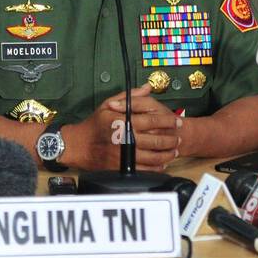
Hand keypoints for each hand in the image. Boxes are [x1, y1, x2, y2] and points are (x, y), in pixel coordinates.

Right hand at [62, 85, 181, 170]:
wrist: (78, 145)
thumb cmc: (94, 124)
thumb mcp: (108, 104)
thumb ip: (129, 97)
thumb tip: (148, 87)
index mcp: (124, 122)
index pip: (152, 121)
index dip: (168, 121)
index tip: (177, 121)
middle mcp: (125, 139)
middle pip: (156, 140)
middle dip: (172, 140)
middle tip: (179, 138)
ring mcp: (124, 155)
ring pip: (153, 157)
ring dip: (167, 154)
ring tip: (175, 151)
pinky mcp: (122, 168)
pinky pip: (145, 170)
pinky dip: (157, 167)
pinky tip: (162, 164)